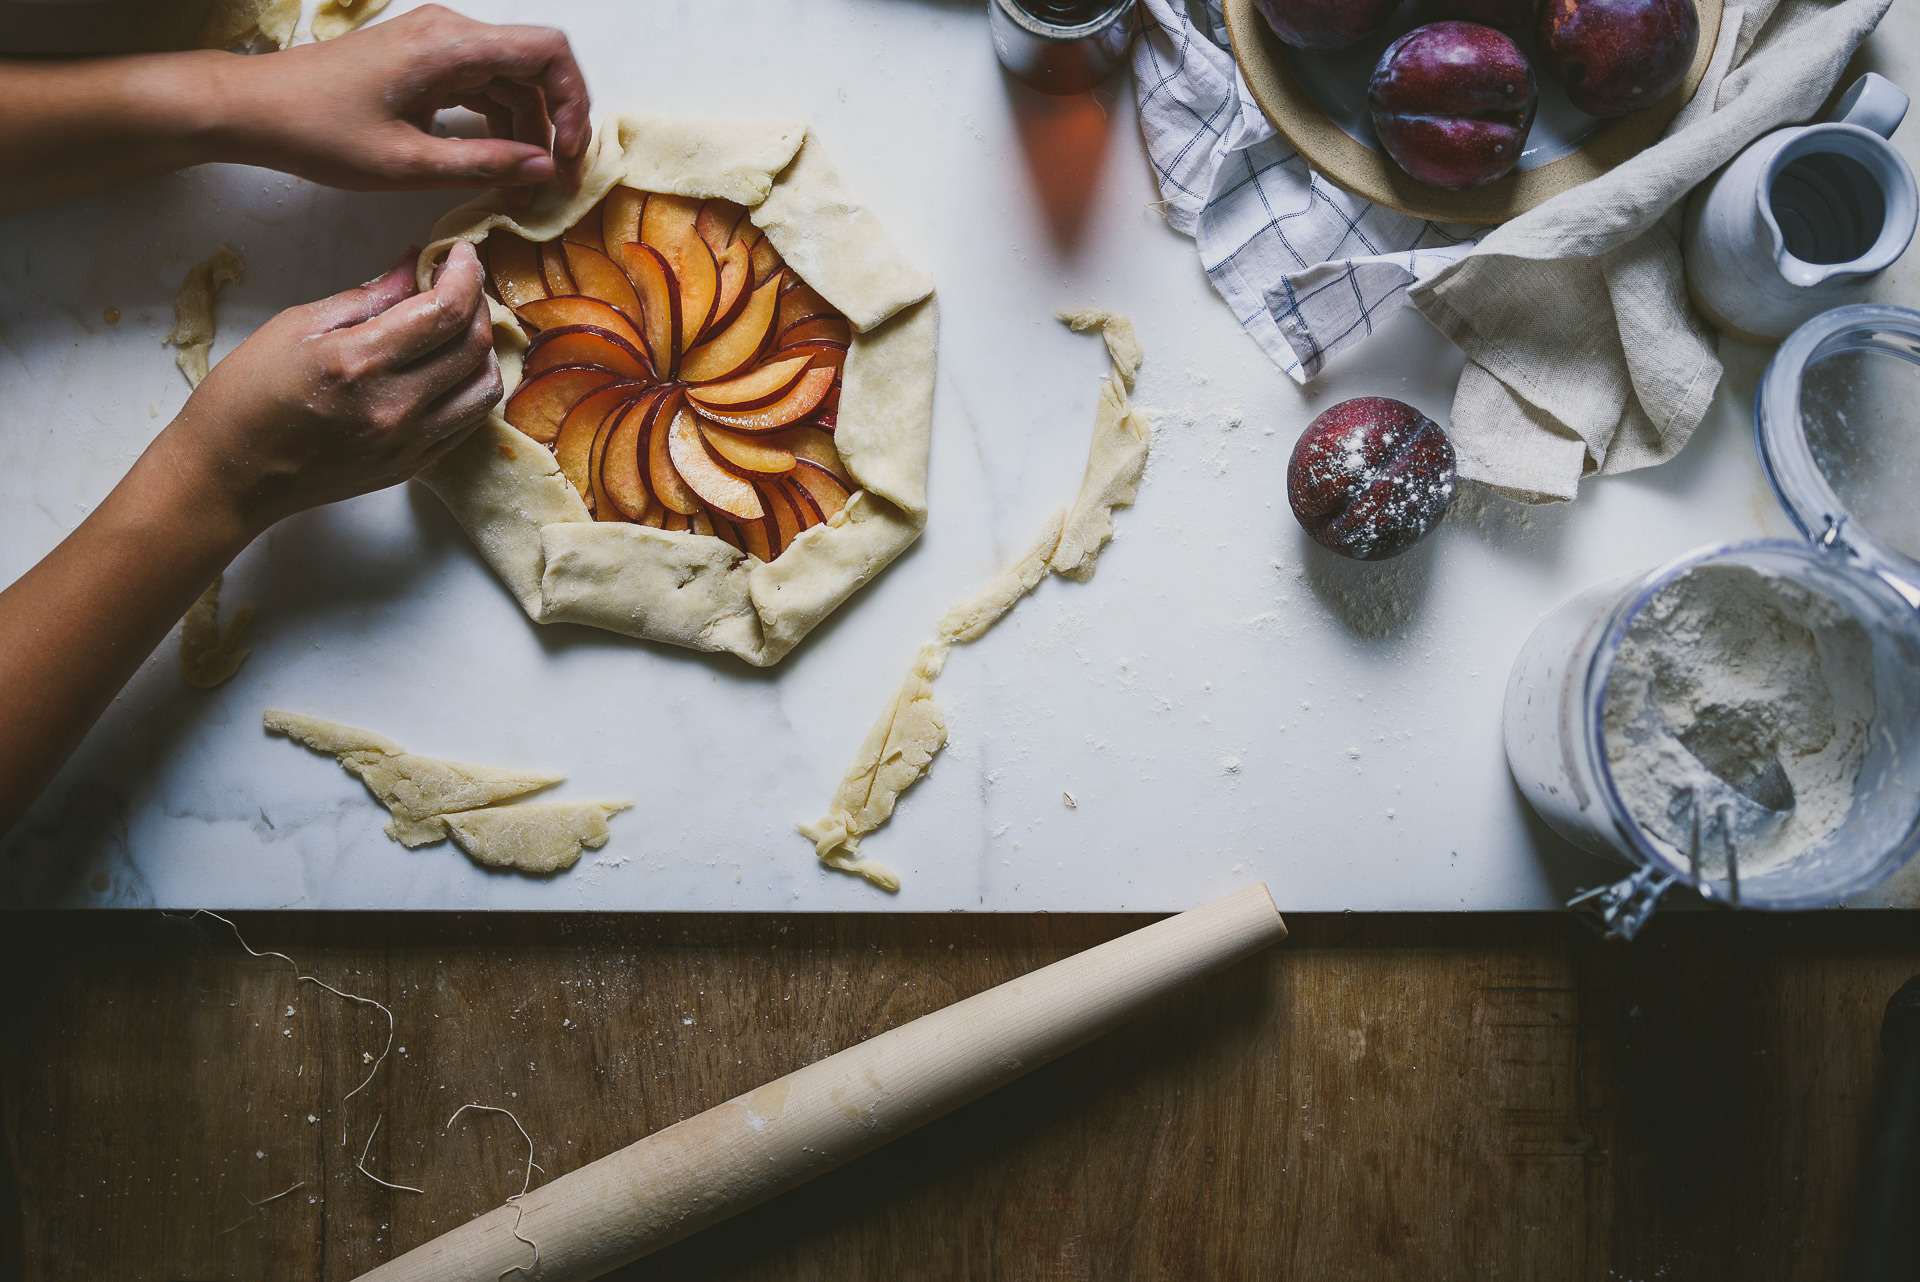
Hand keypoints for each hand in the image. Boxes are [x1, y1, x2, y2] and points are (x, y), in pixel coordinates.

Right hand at [160, 240, 499, 535]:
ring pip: (484, 387)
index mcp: (358, 362)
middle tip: (459, 282)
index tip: (460, 252)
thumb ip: (365, 297)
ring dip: (484, 347)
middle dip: (477, 302)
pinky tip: (454, 366)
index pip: (445, 311)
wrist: (231, 475)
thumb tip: (411, 266)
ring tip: (460, 324)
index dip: (465, 273)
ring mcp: (408, 442)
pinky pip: (469, 422)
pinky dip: (473, 386)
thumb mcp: (295, 327)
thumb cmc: (246, 396)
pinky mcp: (412, 465)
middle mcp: (393, 406)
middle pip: (473, 346)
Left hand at [217, 5, 591, 199]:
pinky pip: (483, 88)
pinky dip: (499, 127)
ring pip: (512, 83)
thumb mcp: (407, 164)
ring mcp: (438, 44)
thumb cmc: (320, 132)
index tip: (566, 158)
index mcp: (450, 45)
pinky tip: (497, 168)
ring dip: (527, 134)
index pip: (547, 53)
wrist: (255, 108)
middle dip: (555, 127)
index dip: (573, 104)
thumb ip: (483, 166)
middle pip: (535, 70)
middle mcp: (450, 32)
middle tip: (554, 186)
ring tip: (523, 189)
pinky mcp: (426, 62)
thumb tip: (544, 171)